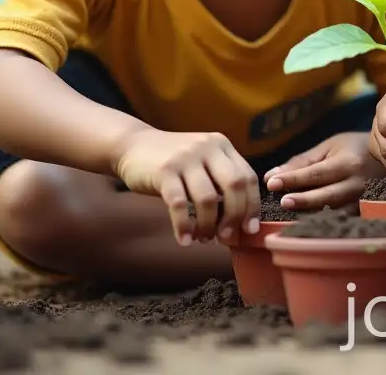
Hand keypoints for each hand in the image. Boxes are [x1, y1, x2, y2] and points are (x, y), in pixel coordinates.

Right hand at [113, 126, 259, 245]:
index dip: (252, 206)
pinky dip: (184, 226)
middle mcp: (207, 147)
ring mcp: (185, 157)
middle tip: (226, 237)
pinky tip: (184, 240)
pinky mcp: (164, 171)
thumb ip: (220, 181)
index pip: (248, 177)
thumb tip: (239, 221)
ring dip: (208, 226)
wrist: (133, 145)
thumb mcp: (201, 161)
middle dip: (234, 217)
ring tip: (203, 238)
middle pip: (234, 186)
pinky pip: (179, 205)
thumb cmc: (173, 162)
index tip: (249, 229)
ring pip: (208, 199)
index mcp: (221, 145)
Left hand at [263, 132, 383, 210]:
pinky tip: (306, 223)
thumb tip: (271, 176)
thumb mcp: (329, 147)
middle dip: (303, 200)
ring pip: (334, 212)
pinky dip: (323, 222)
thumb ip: (301, 162)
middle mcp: (357, 184)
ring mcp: (363, 202)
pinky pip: (342, 220)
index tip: (271, 183)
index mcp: (348, 163)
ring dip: (311, 214)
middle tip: (282, 202)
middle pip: (327, 196)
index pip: (316, 173)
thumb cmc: (353, 148)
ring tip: (289, 216)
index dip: (293, 179)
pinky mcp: (364, 214)